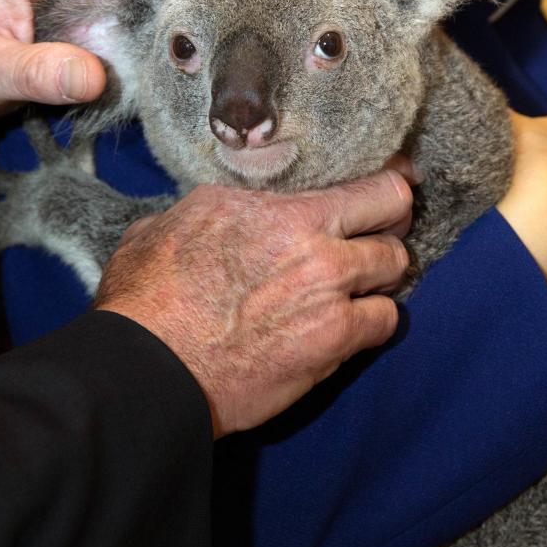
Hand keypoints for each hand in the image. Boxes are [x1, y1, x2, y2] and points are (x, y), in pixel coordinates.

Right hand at [96, 166, 414, 435]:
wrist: (149, 367)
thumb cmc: (147, 298)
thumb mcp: (173, 222)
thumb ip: (219, 208)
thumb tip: (226, 206)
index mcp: (278, 208)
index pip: (368, 181)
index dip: (391, 180)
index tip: (399, 180)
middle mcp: (314, 242)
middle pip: (396, 213)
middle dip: (392, 222)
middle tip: (381, 233)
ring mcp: (329, 292)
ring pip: (396, 266)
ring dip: (383, 274)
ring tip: (363, 283)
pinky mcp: (334, 340)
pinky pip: (385, 321)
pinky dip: (374, 321)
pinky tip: (353, 324)